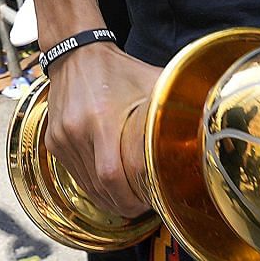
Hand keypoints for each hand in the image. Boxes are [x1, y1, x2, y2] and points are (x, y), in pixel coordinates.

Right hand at [44, 43, 163, 216]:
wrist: (75, 54)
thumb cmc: (118, 69)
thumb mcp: (150, 81)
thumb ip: (175, 101)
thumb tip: (206, 118)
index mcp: (102, 117)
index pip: (112, 175)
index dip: (130, 196)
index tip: (147, 201)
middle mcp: (77, 130)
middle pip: (99, 186)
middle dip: (122, 203)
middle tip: (141, 206)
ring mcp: (62, 137)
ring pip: (86, 185)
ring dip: (107, 198)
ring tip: (127, 200)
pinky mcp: (53, 141)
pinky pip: (74, 174)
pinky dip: (91, 185)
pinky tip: (107, 186)